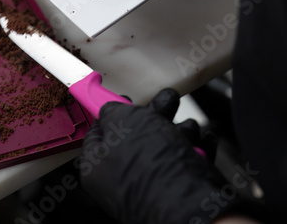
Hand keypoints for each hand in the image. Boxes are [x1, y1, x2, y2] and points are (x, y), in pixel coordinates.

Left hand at [79, 89, 251, 223]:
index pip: (98, 132)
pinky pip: (188, 159)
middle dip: (155, 115)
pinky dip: (198, 147)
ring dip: (181, 130)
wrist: (192, 205)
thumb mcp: (122, 121)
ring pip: (166, 145)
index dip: (110, 110)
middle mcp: (123, 178)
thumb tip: (111, 109)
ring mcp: (151, 186)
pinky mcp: (179, 190)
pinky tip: (203, 141)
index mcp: (99, 166)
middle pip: (136, 134)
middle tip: (167, 100)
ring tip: (188, 129)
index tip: (122, 97)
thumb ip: (112, 110)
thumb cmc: (150, 165)